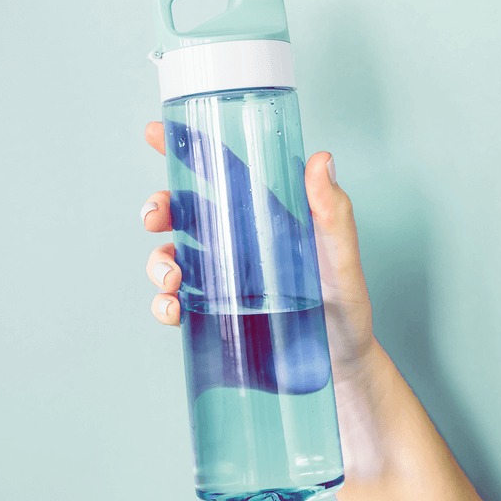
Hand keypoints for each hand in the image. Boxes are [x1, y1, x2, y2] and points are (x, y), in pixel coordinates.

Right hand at [142, 120, 381, 477]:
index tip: (154, 132)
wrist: (339, 368)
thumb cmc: (345, 307)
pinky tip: (173, 311)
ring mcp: (222, 283)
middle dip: (161, 209)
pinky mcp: (214, 318)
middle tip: (155, 218)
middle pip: (186, 215)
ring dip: (158, 262)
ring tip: (172, 279)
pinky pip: (176, 305)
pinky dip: (163, 305)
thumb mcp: (342, 260)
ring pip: (173, 259)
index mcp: (264, 220)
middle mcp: (238, 246)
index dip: (189, 150)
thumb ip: (333, 215)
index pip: (224, 175)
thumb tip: (321, 159)